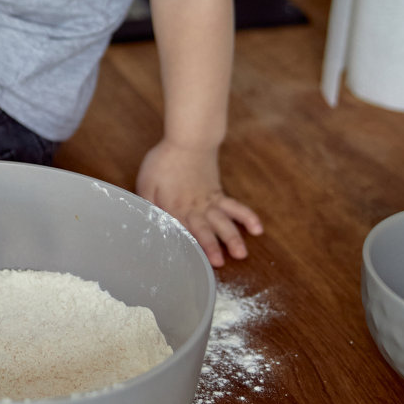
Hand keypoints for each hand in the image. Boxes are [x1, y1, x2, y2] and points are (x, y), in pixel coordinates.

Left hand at [136, 140, 261, 267]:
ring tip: (242, 253)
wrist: (188, 141)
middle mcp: (194, 207)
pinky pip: (236, 207)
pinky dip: (247, 217)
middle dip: (212, 246)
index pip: (181, 229)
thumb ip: (147, 203)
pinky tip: (257, 229)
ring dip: (233, 237)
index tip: (192, 260)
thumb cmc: (164, 160)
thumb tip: (147, 220)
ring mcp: (209, 201)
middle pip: (204, 228)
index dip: (187, 245)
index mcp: (174, 206)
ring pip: (224, 221)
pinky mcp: (218, 194)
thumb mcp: (146, 182)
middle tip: (220, 263)